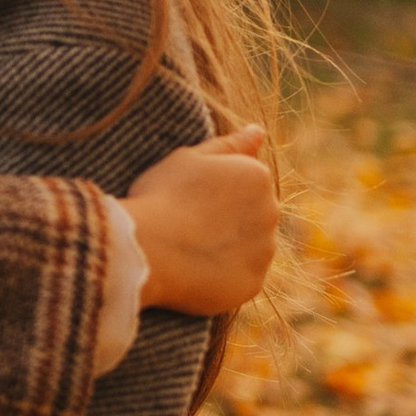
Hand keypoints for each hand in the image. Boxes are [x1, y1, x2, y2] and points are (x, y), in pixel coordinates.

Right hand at [125, 128, 277, 316]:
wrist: (145, 248)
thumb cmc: (161, 196)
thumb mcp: (189, 158)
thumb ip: (230, 145)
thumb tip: (259, 131)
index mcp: (258, 176)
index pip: (248, 185)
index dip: (215, 194)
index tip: (188, 200)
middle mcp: (271, 212)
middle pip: (253, 216)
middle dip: (227, 221)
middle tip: (187, 225)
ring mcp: (264, 251)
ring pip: (250, 249)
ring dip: (227, 249)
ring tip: (188, 250)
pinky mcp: (253, 285)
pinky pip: (240, 279)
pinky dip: (222, 277)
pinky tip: (193, 272)